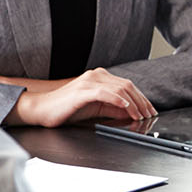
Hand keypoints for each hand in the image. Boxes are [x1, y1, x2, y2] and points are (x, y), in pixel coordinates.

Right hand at [4, 68, 154, 127]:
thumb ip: (113, 108)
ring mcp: (89, 82)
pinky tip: (126, 107)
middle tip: (150, 115)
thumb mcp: (96, 109)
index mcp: (100, 78)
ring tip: (140, 115)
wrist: (41, 110)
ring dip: (134, 103)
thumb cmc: (66, 109)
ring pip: (119, 89)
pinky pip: (105, 93)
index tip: (150, 111)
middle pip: (127, 86)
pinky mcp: (82, 91)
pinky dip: (118, 100)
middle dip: (142, 102)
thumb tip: (132, 113)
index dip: (142, 99)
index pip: (128, 86)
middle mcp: (96, 76)